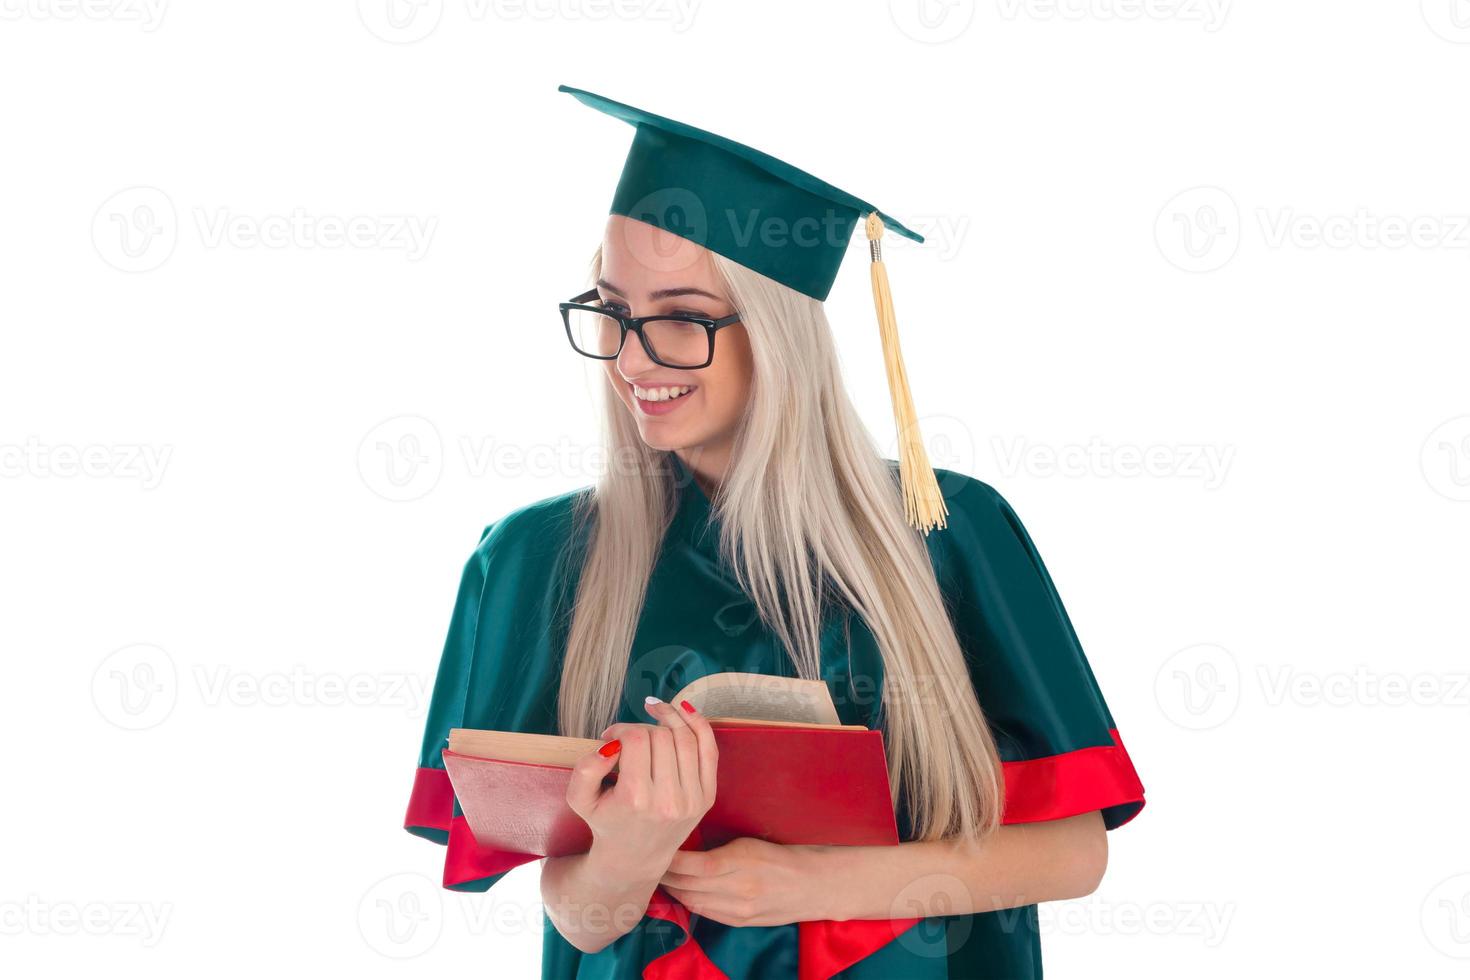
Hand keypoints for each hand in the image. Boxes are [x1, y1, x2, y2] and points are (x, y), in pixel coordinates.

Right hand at [564, 696, 718, 888]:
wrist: (635, 858)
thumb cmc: (605, 822)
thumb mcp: (580, 799)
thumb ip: (585, 769)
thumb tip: (610, 745)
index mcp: (636, 799)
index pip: (636, 740)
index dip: (621, 729)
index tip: (611, 737)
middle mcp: (669, 800)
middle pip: (661, 736)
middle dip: (642, 728)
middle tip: (629, 737)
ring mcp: (692, 799)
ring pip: (686, 738)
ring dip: (669, 719)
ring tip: (654, 713)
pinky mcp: (707, 798)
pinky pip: (709, 750)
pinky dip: (698, 725)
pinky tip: (683, 710)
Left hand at [658, 836, 828, 926]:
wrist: (812, 885)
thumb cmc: (780, 855)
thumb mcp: (750, 842)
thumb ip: (719, 848)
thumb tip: (684, 847)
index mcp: (744, 860)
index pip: (696, 865)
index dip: (672, 861)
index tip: (658, 849)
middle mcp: (741, 888)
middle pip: (690, 886)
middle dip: (666, 876)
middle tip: (651, 863)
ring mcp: (741, 909)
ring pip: (693, 902)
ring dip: (674, 891)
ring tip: (660, 877)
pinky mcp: (741, 922)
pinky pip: (705, 913)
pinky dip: (689, 902)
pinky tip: (681, 892)